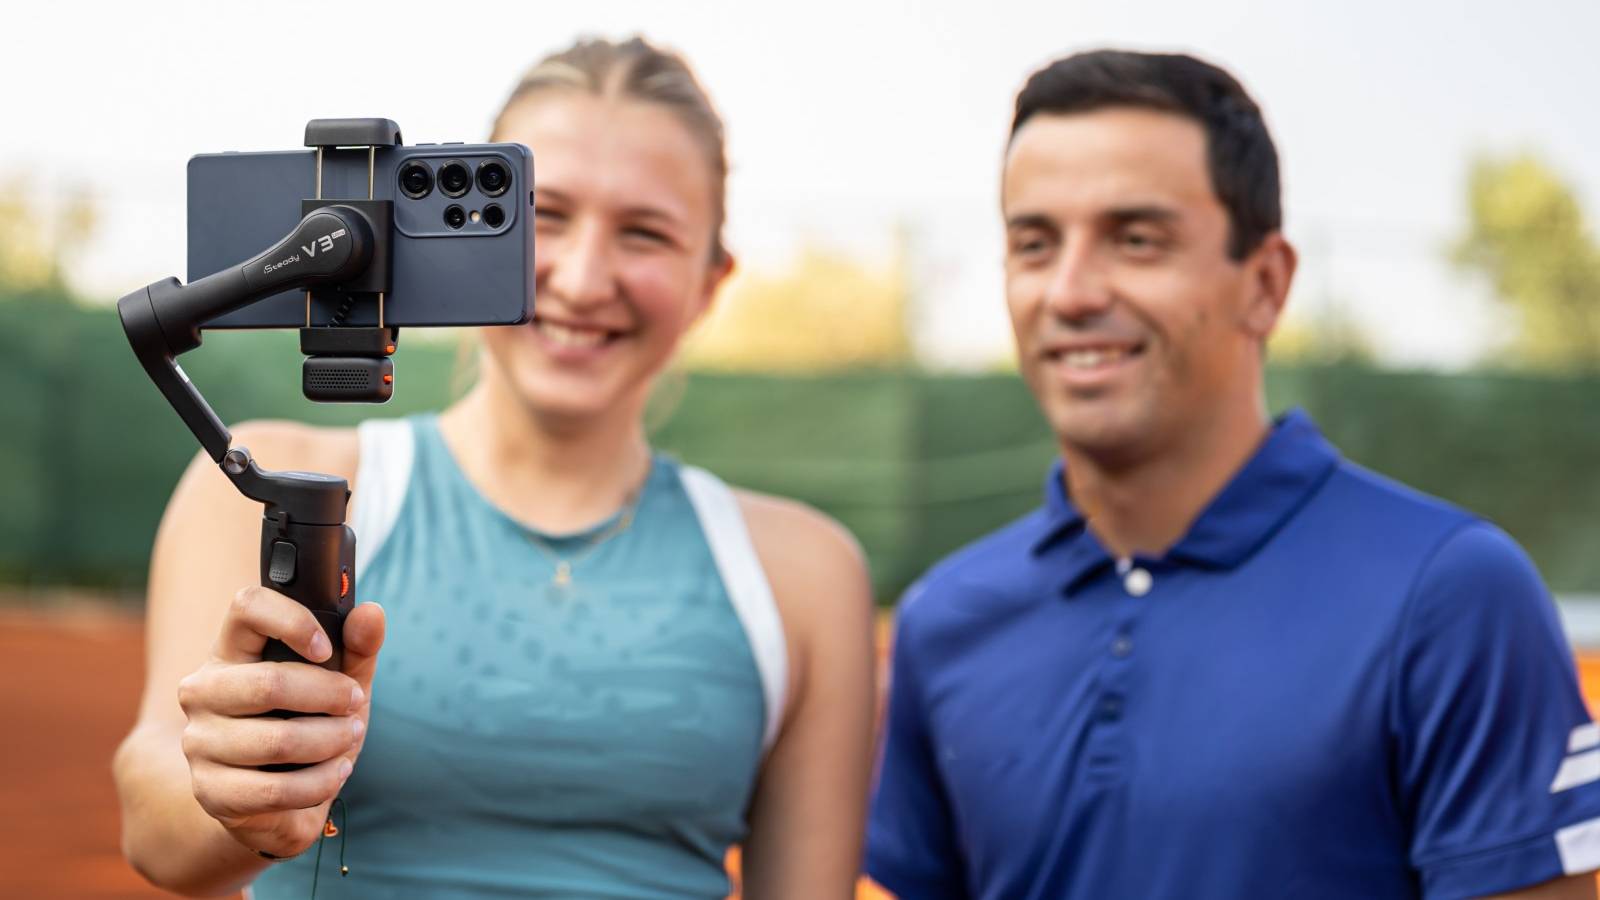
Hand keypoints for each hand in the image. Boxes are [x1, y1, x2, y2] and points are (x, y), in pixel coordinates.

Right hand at [176, 586, 385, 858]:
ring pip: (277, 741)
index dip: (293, 621)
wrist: (280, 797)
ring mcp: (200, 742)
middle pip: (269, 682)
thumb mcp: (340, 682)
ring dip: (330, 742)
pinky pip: (274, 790)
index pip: (247, 607)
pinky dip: (319, 782)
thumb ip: (357, 647)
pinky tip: (334, 772)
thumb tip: (371, 613)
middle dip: (329, 696)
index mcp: (231, 651)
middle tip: (354, 704)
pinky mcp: (209, 790)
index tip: (327, 649)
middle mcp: (203, 691)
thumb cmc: (308, 724)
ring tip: (347, 739)